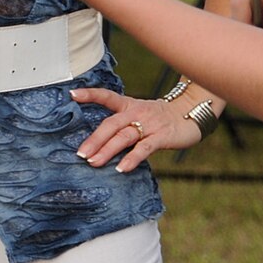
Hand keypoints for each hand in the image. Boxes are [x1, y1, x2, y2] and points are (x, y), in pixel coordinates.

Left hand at [70, 87, 207, 173]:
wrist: (191, 114)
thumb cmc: (158, 118)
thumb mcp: (138, 115)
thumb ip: (121, 126)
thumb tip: (96, 144)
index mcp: (129, 105)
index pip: (107, 96)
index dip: (90, 94)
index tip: (71, 94)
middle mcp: (136, 112)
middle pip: (111, 124)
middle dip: (95, 139)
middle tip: (81, 154)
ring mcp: (149, 124)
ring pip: (124, 137)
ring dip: (107, 150)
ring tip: (94, 162)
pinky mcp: (161, 136)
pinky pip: (144, 148)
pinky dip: (131, 158)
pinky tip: (121, 168)